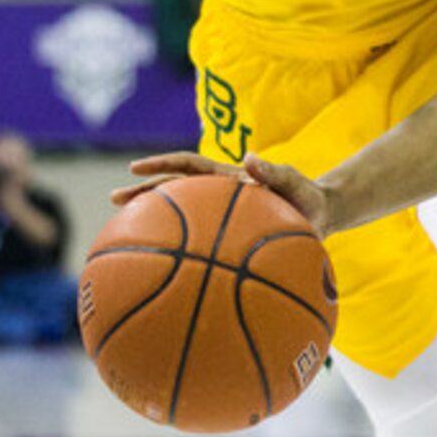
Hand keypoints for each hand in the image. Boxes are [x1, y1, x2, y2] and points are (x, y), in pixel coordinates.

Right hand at [115, 151, 334, 237]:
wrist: (322, 216)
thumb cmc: (307, 197)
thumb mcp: (295, 183)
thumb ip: (275, 172)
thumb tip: (250, 159)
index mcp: (226, 179)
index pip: (188, 166)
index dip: (161, 165)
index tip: (134, 167)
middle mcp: (217, 196)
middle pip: (172, 191)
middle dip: (142, 192)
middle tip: (114, 200)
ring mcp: (219, 219)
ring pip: (180, 220)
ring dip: (154, 224)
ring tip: (124, 238)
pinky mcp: (227, 240)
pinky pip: (199, 249)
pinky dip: (182, 257)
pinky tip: (166, 277)